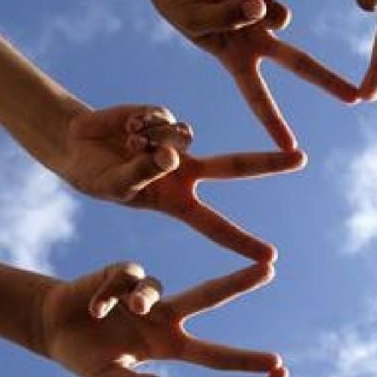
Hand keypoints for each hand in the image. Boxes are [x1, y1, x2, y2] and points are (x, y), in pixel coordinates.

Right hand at [39, 262, 279, 376]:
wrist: (50, 326)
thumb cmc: (85, 357)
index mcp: (168, 345)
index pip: (214, 355)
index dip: (243, 360)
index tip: (277, 363)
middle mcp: (164, 316)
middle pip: (210, 295)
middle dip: (239, 282)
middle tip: (270, 270)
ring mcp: (144, 293)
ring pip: (155, 287)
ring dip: (141, 297)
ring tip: (122, 308)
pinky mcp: (121, 272)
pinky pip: (124, 278)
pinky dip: (108, 295)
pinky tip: (94, 307)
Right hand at [62, 105, 304, 261]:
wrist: (75, 144)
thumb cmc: (97, 178)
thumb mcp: (116, 188)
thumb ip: (141, 175)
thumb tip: (169, 157)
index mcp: (178, 202)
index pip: (216, 227)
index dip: (242, 242)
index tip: (271, 258)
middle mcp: (186, 172)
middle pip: (236, 166)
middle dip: (269, 163)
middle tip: (301, 158)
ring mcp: (178, 145)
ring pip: (184, 137)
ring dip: (153, 142)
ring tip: (128, 145)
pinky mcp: (165, 117)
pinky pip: (163, 118)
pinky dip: (142, 124)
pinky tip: (127, 127)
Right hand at [136, 0, 358, 149]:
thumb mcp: (193, 19)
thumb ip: (225, 20)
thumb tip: (262, 12)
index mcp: (235, 59)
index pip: (258, 98)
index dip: (274, 123)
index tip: (291, 149)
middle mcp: (256, 39)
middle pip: (300, 63)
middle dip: (327, 81)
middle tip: (356, 99)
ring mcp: (264, 11)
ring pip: (283, 17)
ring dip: (249, 6)